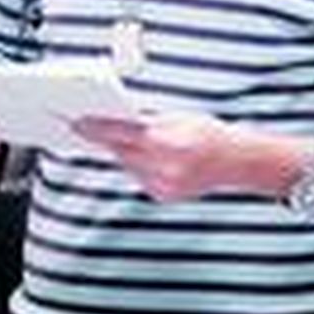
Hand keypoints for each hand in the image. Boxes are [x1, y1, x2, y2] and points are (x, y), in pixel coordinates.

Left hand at [72, 113, 238, 201]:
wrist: (236, 161)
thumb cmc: (207, 133)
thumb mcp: (176, 117)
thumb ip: (145, 121)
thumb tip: (115, 118)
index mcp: (167, 141)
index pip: (120, 133)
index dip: (95, 128)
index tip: (77, 123)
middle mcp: (164, 166)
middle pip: (119, 151)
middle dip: (106, 139)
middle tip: (89, 127)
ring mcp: (164, 184)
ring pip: (127, 165)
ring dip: (125, 153)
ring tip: (139, 141)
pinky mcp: (164, 195)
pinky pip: (139, 177)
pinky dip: (139, 166)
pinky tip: (154, 159)